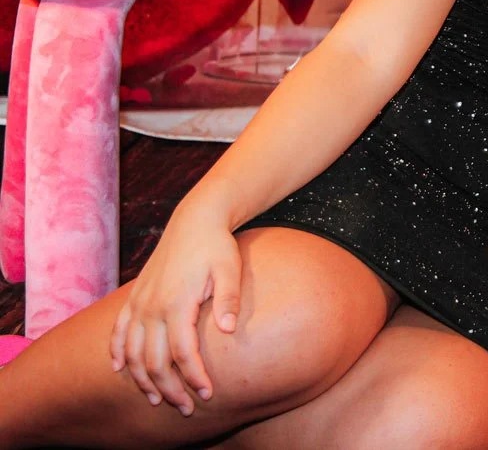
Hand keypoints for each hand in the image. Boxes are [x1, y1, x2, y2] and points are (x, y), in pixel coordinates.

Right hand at [110, 200, 242, 416]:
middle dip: (170, 389)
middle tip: (185, 409)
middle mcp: (152, 307)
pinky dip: (116, 353)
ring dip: (142, 379)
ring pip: (132, 353)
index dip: (194, 377)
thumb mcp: (229, 269)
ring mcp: (139, 304)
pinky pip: (118, 332)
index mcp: (176, 304)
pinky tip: (119, 370)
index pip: (182, 353)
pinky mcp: (133, 298)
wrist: (195, 220)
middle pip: (154, 361)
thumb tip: (228, 330)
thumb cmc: (216, 246)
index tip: (207, 394)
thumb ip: (228, 300)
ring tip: (157, 399)